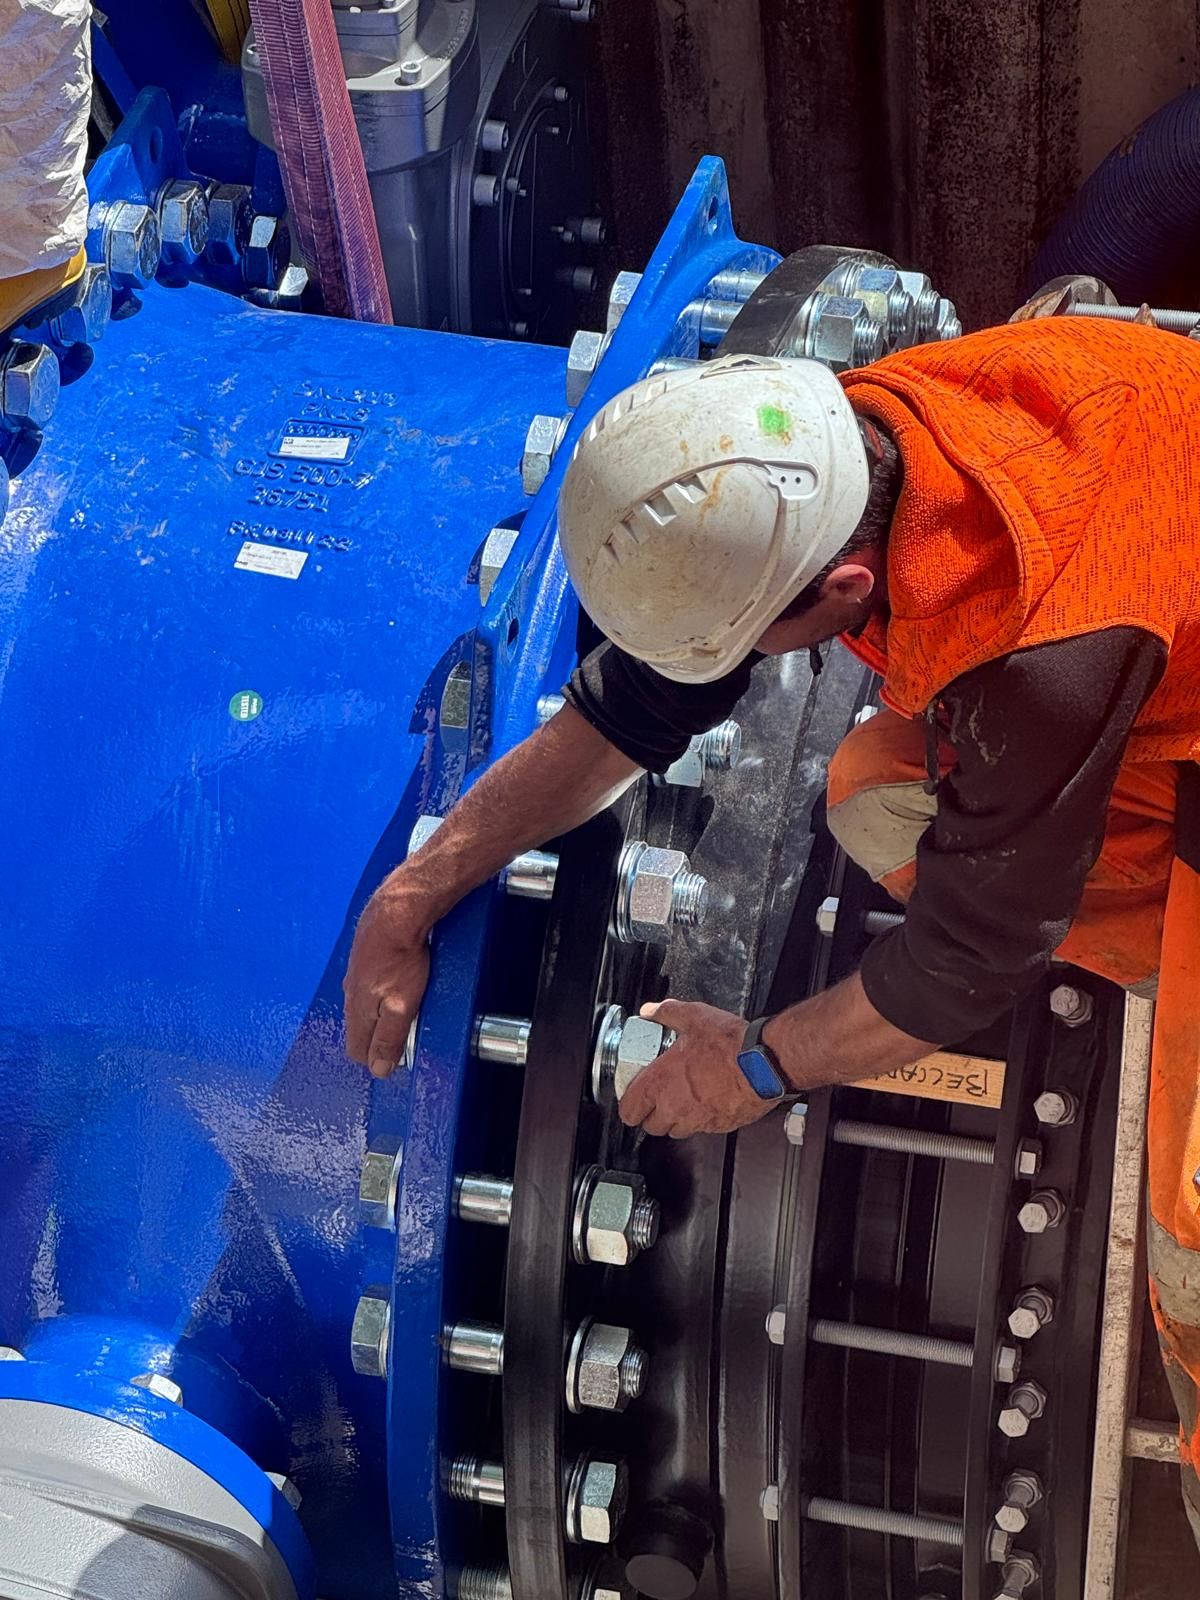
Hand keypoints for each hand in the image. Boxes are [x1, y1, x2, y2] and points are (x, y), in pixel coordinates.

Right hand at [344, 882, 430, 1078]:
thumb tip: (378, 1069)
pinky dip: (379, 990)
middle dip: (376, 1038)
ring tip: (398, 1011)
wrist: (397, 913)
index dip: (375, 1059)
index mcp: (357, 1011)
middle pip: (359, 1029)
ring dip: (377, 1013)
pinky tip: (395, 983)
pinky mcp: (364, 957)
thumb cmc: (401, 957)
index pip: (356, 1050)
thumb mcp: (401, 1006)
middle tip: (400, 1037)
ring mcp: (355, 974)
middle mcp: (350, 994)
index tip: (393, 1058)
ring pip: (362, 1005)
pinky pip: (368, 983)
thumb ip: (389, 1039)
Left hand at [618, 999, 772, 1138]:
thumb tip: (652, 1011)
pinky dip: (701, 1119)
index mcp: (661, 1082)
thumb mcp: (694, 1017)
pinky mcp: (719, 1126)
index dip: (629, 1107)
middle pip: (651, 1126)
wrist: (764, 1063)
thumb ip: (668, 1013)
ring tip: (683, 1100)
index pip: (630, 1110)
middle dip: (652, 1115)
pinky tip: (708, 1101)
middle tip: (658, 1099)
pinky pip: (702, 1129)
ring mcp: (698, 1120)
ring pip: (676, 1131)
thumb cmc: (730, 1045)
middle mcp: (675, 1106)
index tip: (632, 1100)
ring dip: (675, 1120)